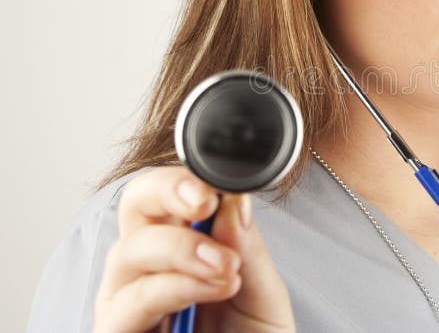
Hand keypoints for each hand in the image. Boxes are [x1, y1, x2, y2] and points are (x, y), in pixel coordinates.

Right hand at [92, 166, 295, 332]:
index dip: (182, 180)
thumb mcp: (263, 293)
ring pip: (128, 254)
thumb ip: (247, 248)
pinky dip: (170, 289)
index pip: (167, 194)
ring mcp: (128, 303)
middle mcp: (147, 269)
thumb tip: (234, 201)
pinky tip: (208, 290)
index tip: (215, 187)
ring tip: (227, 268)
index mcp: (182, 246)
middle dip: (167, 195)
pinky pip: (128, 304)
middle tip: (207, 205)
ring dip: (181, 251)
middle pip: (134, 208)